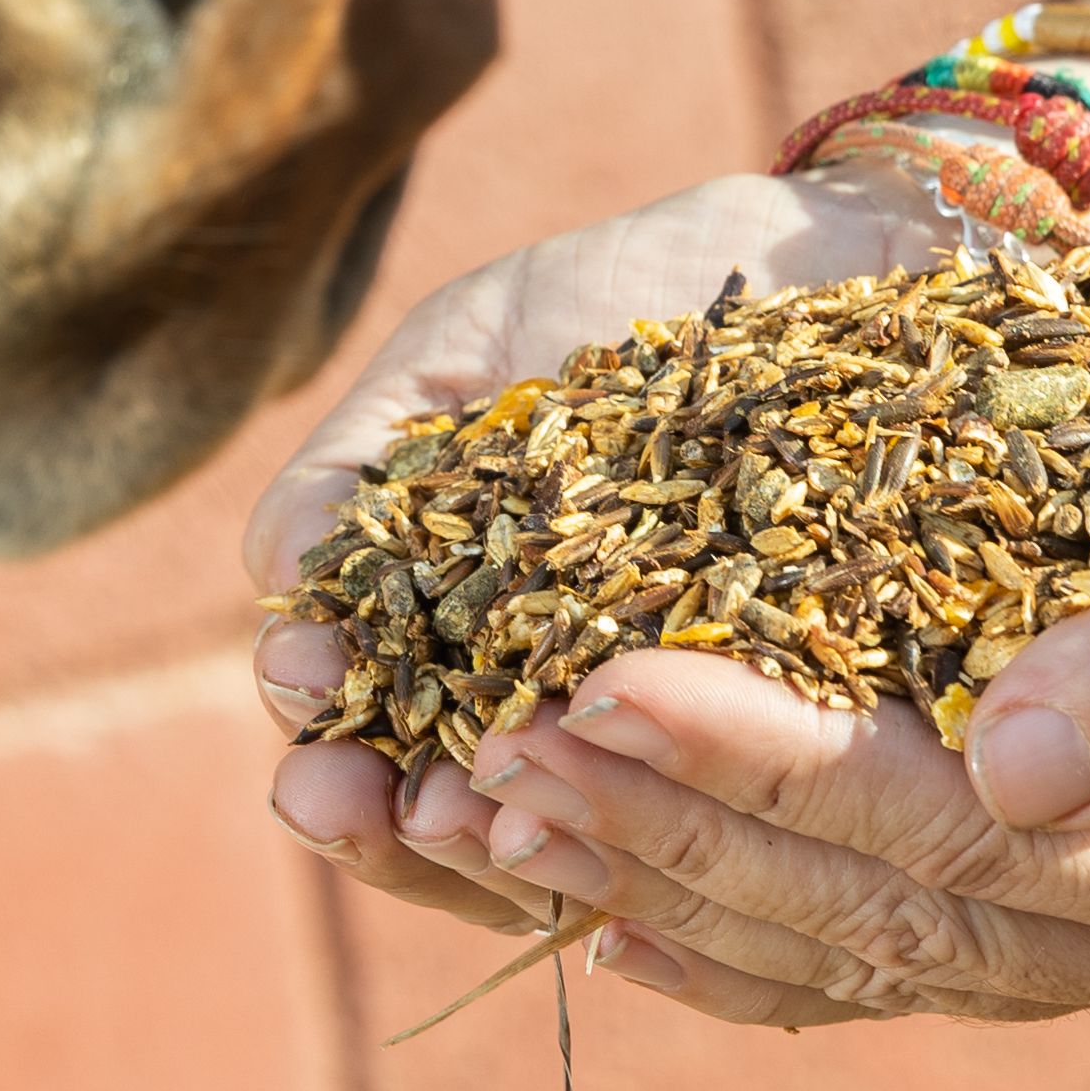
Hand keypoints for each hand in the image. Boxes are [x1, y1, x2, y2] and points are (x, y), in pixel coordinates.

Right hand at [243, 166, 941, 937]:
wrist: (809, 244)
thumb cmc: (612, 298)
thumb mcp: (457, 360)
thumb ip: (355, 470)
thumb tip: (280, 594)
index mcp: (470, 653)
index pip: (377, 759)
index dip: (331, 765)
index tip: (310, 724)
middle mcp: (572, 715)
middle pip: (462, 833)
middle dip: (393, 831)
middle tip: (357, 800)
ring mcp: (685, 728)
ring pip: (585, 842)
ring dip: (512, 846)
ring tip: (470, 805)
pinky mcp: (807, 715)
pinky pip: (733, 787)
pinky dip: (668, 798)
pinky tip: (613, 774)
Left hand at [255, 178, 1089, 1034]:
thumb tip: (1025, 778)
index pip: (965, 843)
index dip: (765, 768)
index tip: (589, 678)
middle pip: (884, 914)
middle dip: (665, 830)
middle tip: (467, 755)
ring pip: (849, 944)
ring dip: (653, 876)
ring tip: (471, 803)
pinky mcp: (1068, 896)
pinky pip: (866, 936)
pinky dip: (721, 905)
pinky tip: (585, 877)